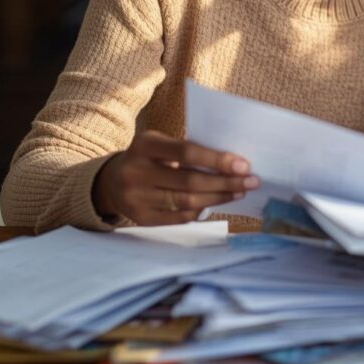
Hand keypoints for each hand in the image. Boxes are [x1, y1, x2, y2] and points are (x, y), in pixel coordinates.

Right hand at [92, 130, 259, 224]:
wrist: (112, 181)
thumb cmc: (150, 158)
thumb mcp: (161, 145)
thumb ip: (189, 150)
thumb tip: (232, 163)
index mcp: (144, 145)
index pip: (187, 152)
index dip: (217, 160)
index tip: (244, 164)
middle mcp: (136, 171)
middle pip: (190, 181)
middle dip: (225, 182)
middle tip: (251, 181)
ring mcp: (135, 198)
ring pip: (187, 201)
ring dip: (219, 198)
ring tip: (239, 192)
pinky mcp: (140, 218)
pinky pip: (178, 217)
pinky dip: (201, 210)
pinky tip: (216, 203)